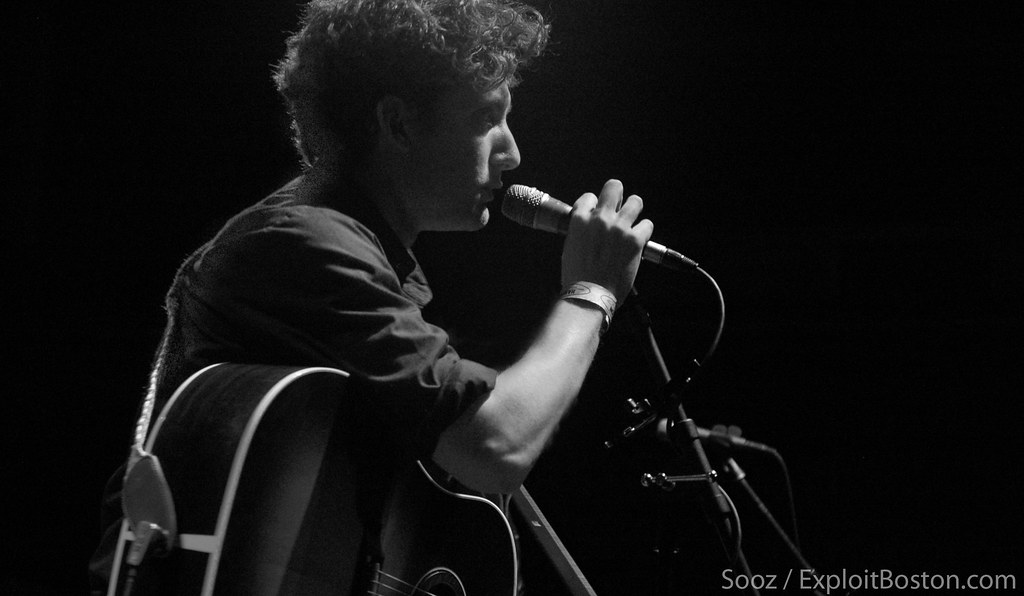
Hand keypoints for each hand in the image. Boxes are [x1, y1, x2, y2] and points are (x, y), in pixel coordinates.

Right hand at [560, 179, 653, 302]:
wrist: (590, 295)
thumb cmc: (577, 276)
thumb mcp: (570, 247)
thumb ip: (581, 231)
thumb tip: (590, 227)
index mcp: (579, 220)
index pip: (589, 197)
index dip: (594, 205)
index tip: (597, 213)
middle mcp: (600, 219)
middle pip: (614, 187)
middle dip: (617, 195)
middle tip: (619, 207)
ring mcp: (619, 228)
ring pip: (636, 201)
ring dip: (634, 209)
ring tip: (632, 220)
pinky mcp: (635, 240)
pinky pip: (647, 224)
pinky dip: (644, 231)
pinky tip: (640, 239)